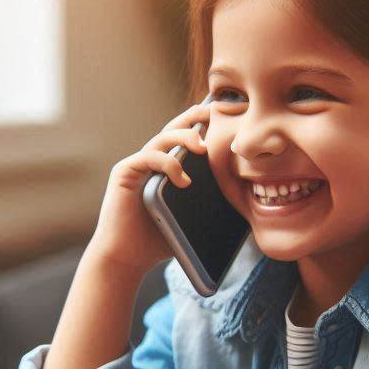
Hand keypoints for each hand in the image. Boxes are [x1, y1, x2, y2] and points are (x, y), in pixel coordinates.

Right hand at [88, 101, 210, 277]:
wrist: (126, 258)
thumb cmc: (158, 241)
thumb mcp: (192, 220)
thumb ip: (209, 206)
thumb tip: (244, 207)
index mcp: (167, 168)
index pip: (187, 139)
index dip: (204, 125)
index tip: (227, 119)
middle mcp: (151, 161)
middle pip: (174, 129)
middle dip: (195, 116)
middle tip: (215, 111)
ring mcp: (137, 165)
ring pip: (162, 138)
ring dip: (184, 137)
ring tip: (203, 146)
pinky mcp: (124, 173)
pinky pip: (148, 158)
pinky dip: (168, 164)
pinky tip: (184, 180)